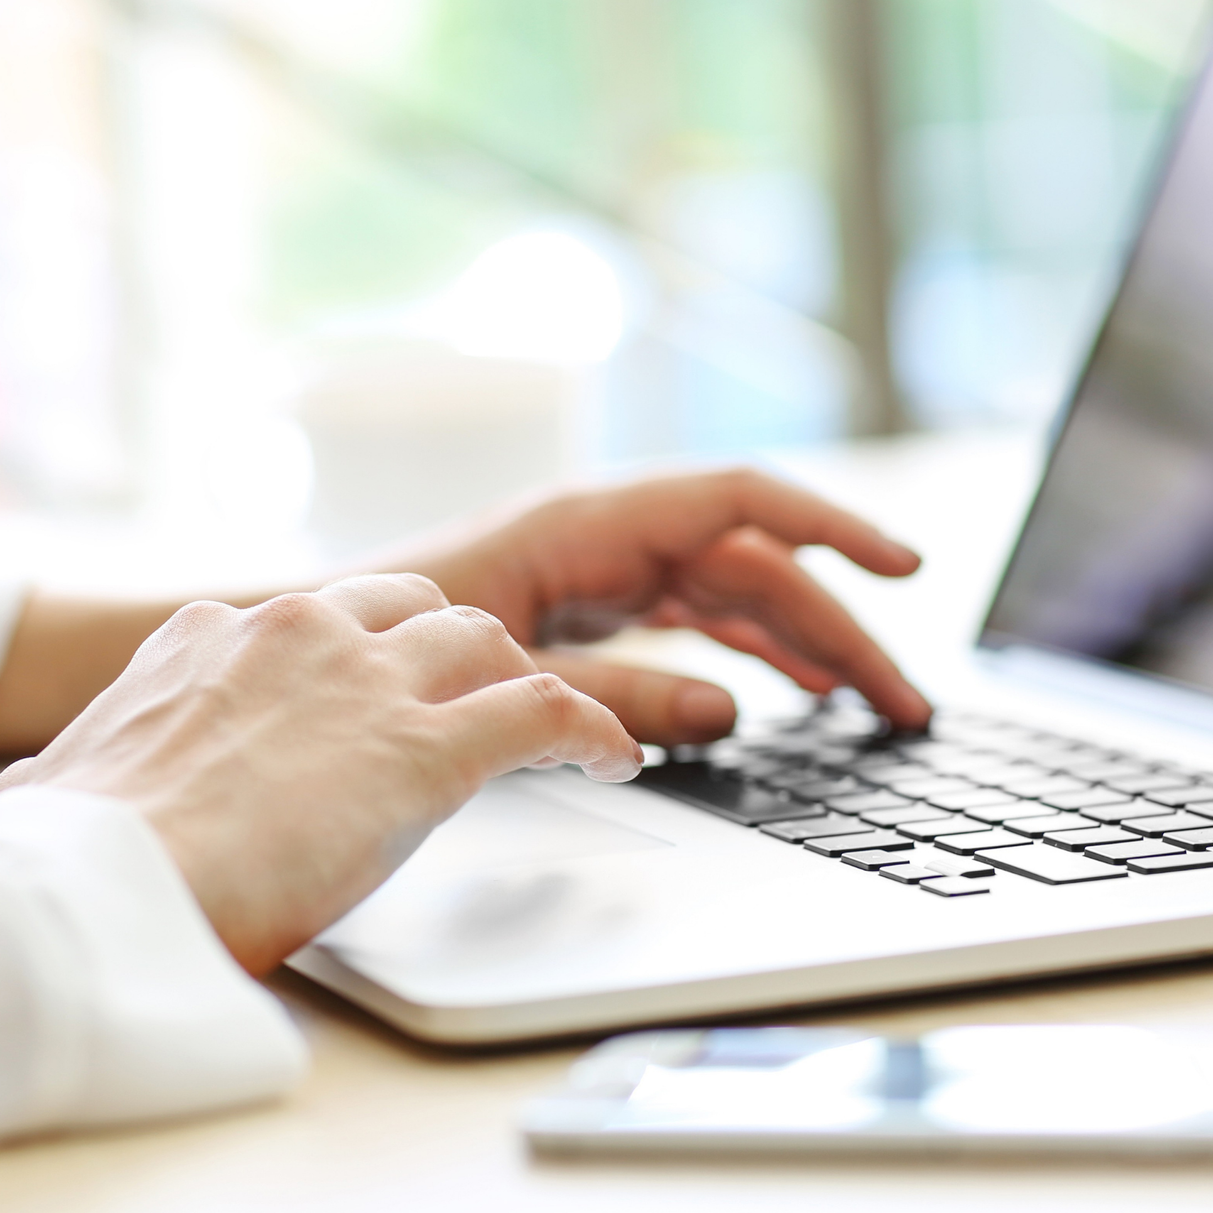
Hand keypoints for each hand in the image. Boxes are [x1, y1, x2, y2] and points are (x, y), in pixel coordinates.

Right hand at [0, 574, 640, 973]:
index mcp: (207, 639)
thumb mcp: (51, 789)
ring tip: (554, 732)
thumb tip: (20, 800)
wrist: (91, 889)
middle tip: (474, 703)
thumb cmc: (64, 860)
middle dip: (452, 652)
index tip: (371, 698)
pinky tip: (614, 758)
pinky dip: (592, 730)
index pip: (311, 621)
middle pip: (414, 608)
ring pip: (488, 642)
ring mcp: (366, 682)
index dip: (356, 660)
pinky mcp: (427, 747)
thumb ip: (68, 777)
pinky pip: (546, 711)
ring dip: (524, 684)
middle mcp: (295, 633)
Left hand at [385, 468, 929, 744]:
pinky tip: (791, 691)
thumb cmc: (385, 643)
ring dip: (802, 645)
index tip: (903, 567)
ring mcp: (599, 574)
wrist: (308, 653)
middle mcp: (603, 539)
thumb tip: (729, 708)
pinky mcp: (587, 611)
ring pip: (729, 597)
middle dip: (835, 626)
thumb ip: (614, 693)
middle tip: (904, 704)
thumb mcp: (504, 674)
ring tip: (870, 706)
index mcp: (585, 525)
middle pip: (751, 567)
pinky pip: (691, 622)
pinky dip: (746, 652)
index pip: (737, 504)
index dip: (828, 528)